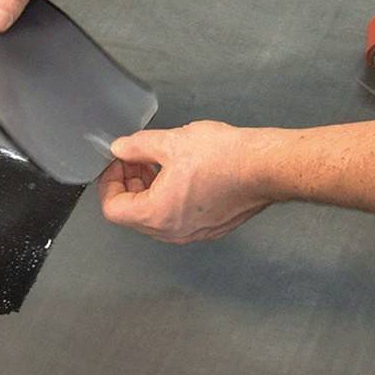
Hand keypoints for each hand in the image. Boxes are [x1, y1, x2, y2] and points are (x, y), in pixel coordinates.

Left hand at [98, 121, 274, 243]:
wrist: (266, 167)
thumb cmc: (225, 158)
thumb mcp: (170, 142)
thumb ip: (137, 147)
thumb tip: (120, 149)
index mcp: (157, 214)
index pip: (113, 209)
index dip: (109, 183)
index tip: (117, 164)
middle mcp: (173, 231)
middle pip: (133, 215)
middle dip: (129, 184)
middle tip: (135, 159)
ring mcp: (193, 232)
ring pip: (155, 217)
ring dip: (149, 190)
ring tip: (158, 162)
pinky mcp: (210, 227)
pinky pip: (177, 217)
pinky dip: (169, 197)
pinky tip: (180, 173)